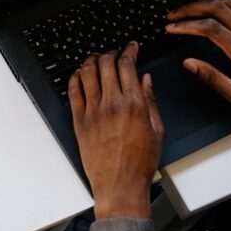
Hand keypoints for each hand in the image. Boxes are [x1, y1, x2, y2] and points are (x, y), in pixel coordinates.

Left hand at [69, 43, 162, 219]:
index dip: (129, 50)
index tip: (131, 46)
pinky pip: (73, 92)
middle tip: (114, 51)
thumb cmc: (140, 163)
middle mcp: (112, 104)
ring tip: (96, 58)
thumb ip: (151, 100)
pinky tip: (79, 74)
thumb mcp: (157, 130)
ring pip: (87, 73)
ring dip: (91, 60)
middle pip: (106, 64)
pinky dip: (75, 78)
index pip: (128, 65)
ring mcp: (93, 112)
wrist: (120, 184)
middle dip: (111, 52)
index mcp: (134, 104)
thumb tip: (146, 79)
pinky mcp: (79, 121)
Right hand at [166, 0, 230, 131]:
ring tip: (186, 7)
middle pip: (217, 9)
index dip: (187, 25)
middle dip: (191, 9)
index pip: (210, 28)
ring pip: (228, 5)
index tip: (171, 28)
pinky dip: (220, 2)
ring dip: (204, 3)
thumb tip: (189, 63)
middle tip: (173, 15)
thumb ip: (211, 77)